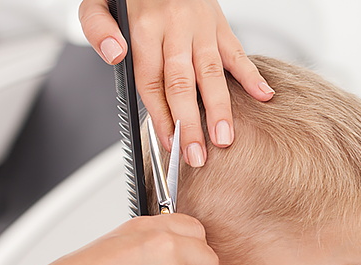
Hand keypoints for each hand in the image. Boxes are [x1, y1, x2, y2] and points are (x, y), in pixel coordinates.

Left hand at [78, 0, 274, 166]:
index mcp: (144, 27)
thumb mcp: (99, 3)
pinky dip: (252, 75)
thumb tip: (115, 55)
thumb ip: (98, 27)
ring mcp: (201, 27)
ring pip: (211, 73)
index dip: (160, 116)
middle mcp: (174, 27)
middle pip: (182, 84)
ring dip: (220, 109)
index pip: (152, 82)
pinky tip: (263, 95)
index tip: (168, 142)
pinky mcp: (220, 24)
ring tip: (224, 138)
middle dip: (190, 124)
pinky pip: (238, 51)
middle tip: (196, 154)